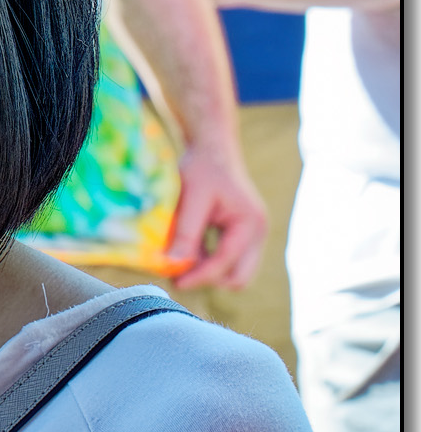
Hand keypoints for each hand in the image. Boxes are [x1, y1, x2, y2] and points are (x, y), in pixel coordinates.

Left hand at [165, 142, 269, 288]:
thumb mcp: (191, 198)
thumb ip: (185, 232)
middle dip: (209, 279)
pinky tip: (185, 252)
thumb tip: (173, 264)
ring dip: (208, 271)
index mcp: (250, 224)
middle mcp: (257, 233)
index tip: (176, 282)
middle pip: (239, 276)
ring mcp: (252, 235)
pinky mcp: (242, 235)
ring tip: (177, 263)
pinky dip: (208, 261)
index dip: (200, 276)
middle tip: (177, 275)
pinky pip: (228, 259)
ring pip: (234, 271)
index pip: (226, 262)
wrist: (212, 149)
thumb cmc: (202, 168)